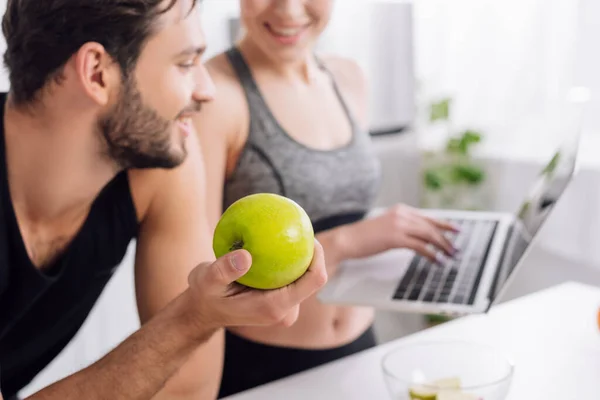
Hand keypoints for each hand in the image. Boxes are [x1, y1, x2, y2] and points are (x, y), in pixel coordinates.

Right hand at [186, 240, 327, 330]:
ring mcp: (282, 306)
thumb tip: (245, 255)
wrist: (201, 311)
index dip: (319, 257)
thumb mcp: (205, 281)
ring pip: (304, 277)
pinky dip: (289, 257)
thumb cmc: (204, 296)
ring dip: (301, 255)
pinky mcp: (278, 299)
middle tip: (300, 226)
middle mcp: (284, 310)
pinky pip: (291, 275)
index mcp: (274, 307)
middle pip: (313, 278)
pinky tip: (282, 236)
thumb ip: (223, 270)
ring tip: (293, 228)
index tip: (309, 234)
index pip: (313, 281)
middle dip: (312, 252)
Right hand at [347, 204, 458, 263]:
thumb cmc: (364, 237)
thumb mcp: (386, 227)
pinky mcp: (395, 238)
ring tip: (450, 256)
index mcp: (400, 210)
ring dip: (442, 246)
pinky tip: (437, 261)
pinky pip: (420, 246)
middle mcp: (401, 214)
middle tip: (457, 249)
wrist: (347, 239)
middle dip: (446, 238)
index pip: (427, 217)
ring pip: (428, 234)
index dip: (444, 224)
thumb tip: (418, 238)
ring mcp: (398, 225)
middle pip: (431, 225)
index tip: (457, 230)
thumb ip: (402, 227)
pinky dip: (431, 254)